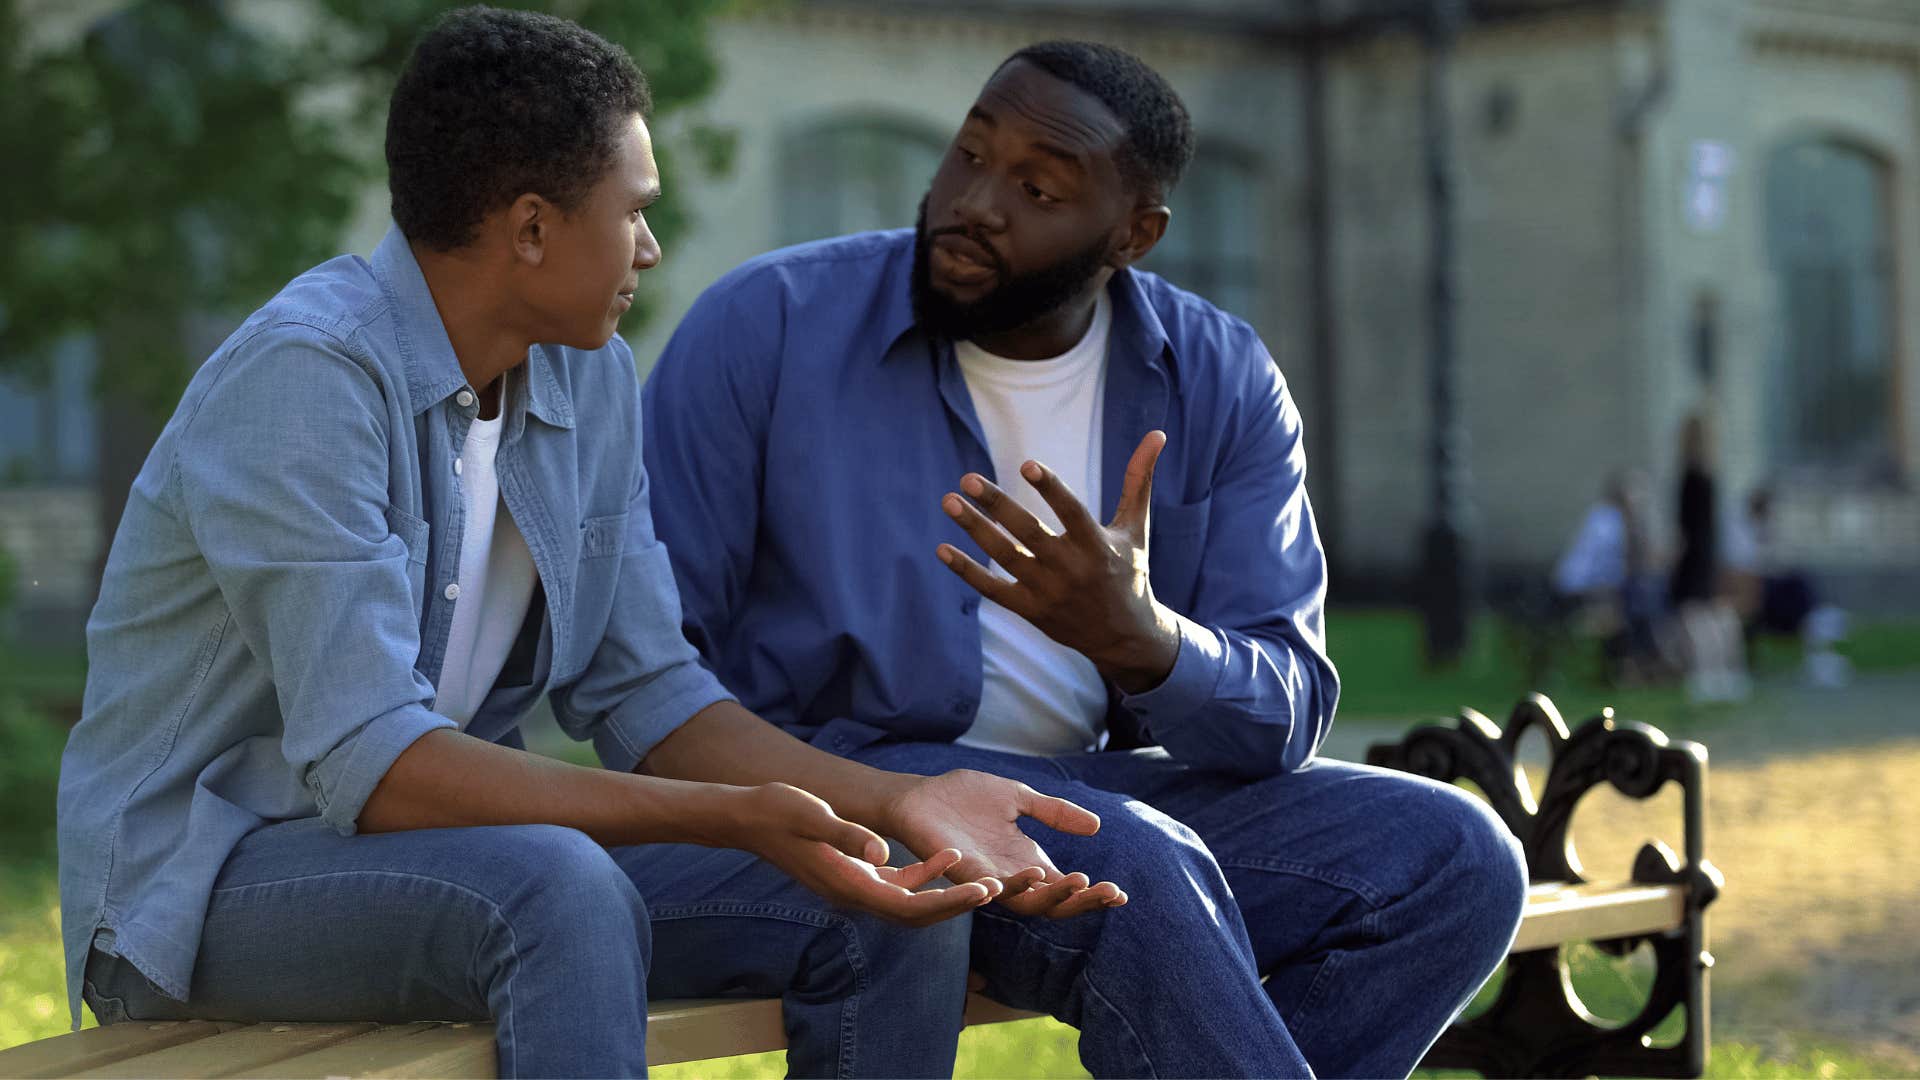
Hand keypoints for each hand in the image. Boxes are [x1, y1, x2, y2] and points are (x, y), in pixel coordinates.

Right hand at [716, 782, 997, 925]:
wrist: (746, 817)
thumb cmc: (777, 811)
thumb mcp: (811, 814)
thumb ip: (846, 833)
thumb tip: (882, 851)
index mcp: (848, 885)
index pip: (909, 906)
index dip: (949, 902)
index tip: (982, 892)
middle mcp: (854, 894)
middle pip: (917, 914)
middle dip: (957, 905)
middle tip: (997, 891)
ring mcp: (854, 886)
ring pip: (911, 903)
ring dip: (947, 895)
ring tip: (985, 882)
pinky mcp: (854, 873)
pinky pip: (897, 884)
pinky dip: (925, 876)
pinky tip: (947, 857)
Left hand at [880, 769, 1127, 919]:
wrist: (919, 796)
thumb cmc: (964, 798)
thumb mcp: (1018, 798)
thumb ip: (1053, 812)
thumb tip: (1097, 826)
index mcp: (1026, 862)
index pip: (1065, 888)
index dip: (1092, 895)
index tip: (1121, 894)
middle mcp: (1010, 876)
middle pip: (1053, 903)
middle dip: (1083, 901)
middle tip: (1109, 892)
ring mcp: (986, 878)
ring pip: (1025, 900)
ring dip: (1053, 894)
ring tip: (1078, 881)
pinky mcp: (962, 873)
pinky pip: (989, 887)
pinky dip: (1010, 885)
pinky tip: (1033, 876)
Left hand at [938, 431, 1178, 693]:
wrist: (1124, 636)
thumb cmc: (1130, 572)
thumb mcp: (1136, 528)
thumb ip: (1139, 481)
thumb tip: (1157, 434)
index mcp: (1098, 546)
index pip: (1072, 513)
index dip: (1051, 489)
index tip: (1026, 464)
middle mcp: (1072, 569)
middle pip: (1028, 533)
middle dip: (997, 505)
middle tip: (967, 479)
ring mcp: (1048, 592)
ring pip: (1006, 557)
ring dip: (975, 530)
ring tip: (949, 501)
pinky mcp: (1031, 610)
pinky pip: (993, 590)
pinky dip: (967, 572)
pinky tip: (942, 549)